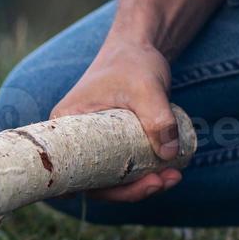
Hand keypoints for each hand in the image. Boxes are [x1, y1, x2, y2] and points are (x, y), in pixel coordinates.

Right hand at [52, 39, 182, 202]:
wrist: (139, 47)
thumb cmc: (132, 62)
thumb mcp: (145, 87)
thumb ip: (158, 117)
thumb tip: (168, 155)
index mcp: (66, 126)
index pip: (69, 171)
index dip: (91, 189)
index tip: (119, 192)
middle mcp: (74, 140)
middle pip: (94, 180)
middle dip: (129, 189)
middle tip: (162, 181)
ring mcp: (94, 143)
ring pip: (112, 178)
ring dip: (141, 185)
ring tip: (173, 177)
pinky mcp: (112, 144)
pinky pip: (123, 168)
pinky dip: (144, 174)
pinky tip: (170, 171)